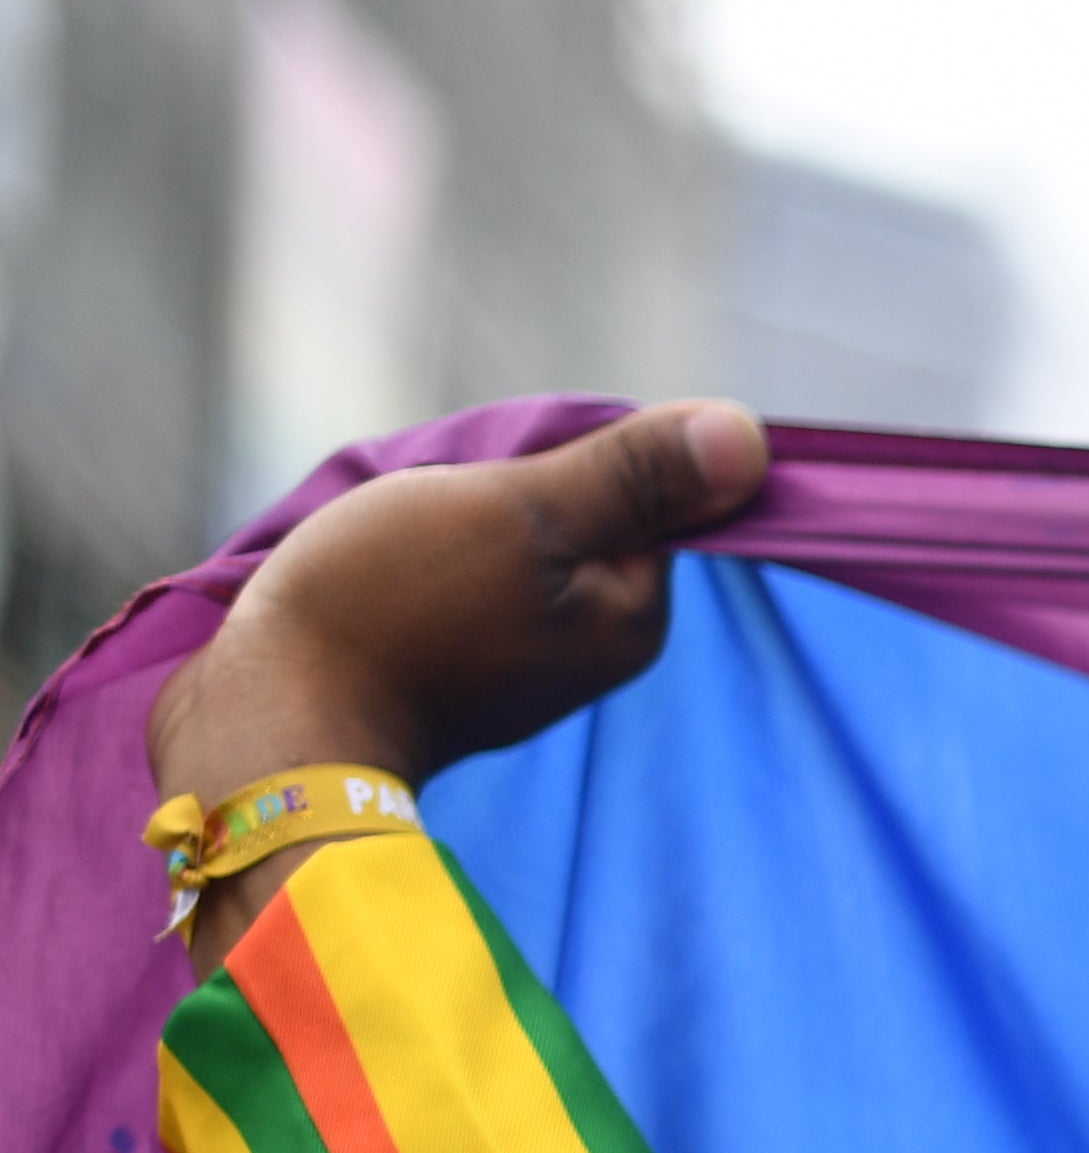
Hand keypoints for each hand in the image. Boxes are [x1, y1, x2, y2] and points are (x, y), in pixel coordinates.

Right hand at [145, 401, 769, 956]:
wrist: (273, 714)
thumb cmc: (393, 606)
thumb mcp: (524, 513)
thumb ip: (635, 477)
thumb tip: (751, 438)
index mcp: (635, 617)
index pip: (640, 492)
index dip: (565, 457)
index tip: (496, 481)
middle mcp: (597, 648)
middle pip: (575, 514)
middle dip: (506, 487)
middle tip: (436, 506)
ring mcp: (527, 662)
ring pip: (509, 542)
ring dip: (457, 512)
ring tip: (399, 535)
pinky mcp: (457, 663)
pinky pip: (458, 578)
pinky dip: (423, 551)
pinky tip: (380, 562)